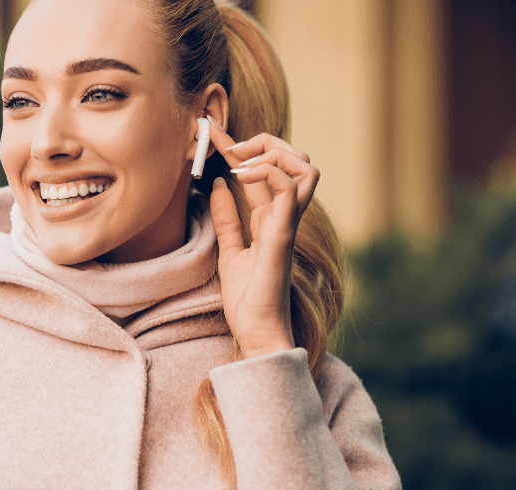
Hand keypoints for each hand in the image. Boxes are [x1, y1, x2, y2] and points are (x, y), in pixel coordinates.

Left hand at [203, 119, 320, 359]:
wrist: (257, 331)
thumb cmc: (248, 300)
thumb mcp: (228, 251)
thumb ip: (226, 220)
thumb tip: (214, 188)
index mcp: (272, 219)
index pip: (263, 170)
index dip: (240, 146)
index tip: (210, 132)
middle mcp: (285, 216)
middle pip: (295, 159)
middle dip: (264, 141)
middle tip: (229, 148)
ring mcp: (288, 224)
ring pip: (305, 166)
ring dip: (272, 153)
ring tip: (239, 161)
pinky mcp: (284, 235)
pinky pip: (290, 189)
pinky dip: (268, 172)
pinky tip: (240, 176)